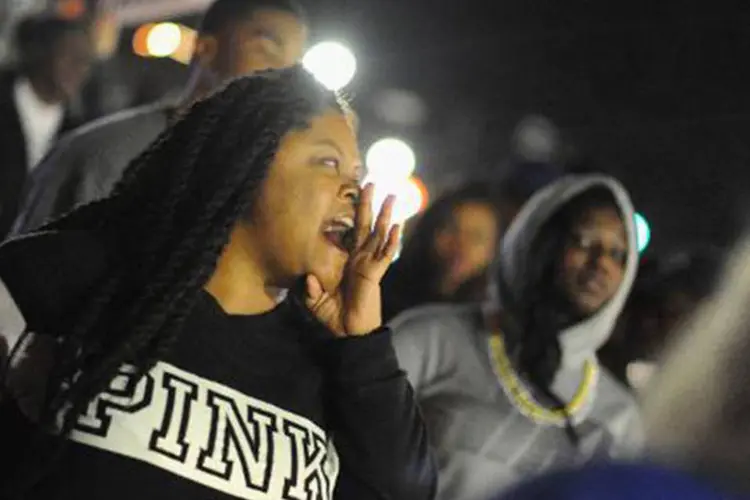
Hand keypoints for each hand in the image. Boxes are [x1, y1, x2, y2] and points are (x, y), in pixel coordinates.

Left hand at [305, 184, 399, 335]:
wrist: (349, 334)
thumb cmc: (335, 316)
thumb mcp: (316, 300)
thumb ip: (311, 288)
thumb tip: (308, 277)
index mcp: (348, 260)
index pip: (352, 231)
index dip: (354, 213)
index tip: (355, 194)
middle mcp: (361, 258)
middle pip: (366, 225)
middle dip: (369, 204)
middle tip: (372, 182)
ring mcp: (370, 264)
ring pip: (379, 234)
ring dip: (385, 215)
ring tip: (392, 196)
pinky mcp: (375, 274)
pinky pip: (385, 254)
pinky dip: (391, 240)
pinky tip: (397, 226)